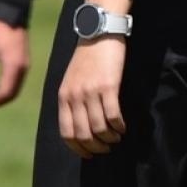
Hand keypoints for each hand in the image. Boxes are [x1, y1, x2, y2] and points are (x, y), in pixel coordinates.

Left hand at [0, 17, 29, 109]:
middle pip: (12, 93)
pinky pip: (17, 80)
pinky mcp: (24, 59)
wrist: (9, 9)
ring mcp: (25, 63)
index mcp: (13, 66)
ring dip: (3, 95)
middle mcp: (23, 68)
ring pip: (16, 87)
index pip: (5, 92)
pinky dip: (7, 86)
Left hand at [57, 36, 126, 157]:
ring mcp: (91, 91)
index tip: (89, 154)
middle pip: (83, 135)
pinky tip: (123, 126)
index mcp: (63, 96)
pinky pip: (113, 116)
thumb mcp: (71, 79)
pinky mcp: (108, 86)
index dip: (78, 148)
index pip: (66, 133)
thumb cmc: (87, 57)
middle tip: (106, 147)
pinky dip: (119, 126)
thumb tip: (80, 125)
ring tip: (116, 137)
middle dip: (96, 147)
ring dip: (110, 138)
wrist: (98, 32)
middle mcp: (74, 96)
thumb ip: (72, 100)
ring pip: (99, 128)